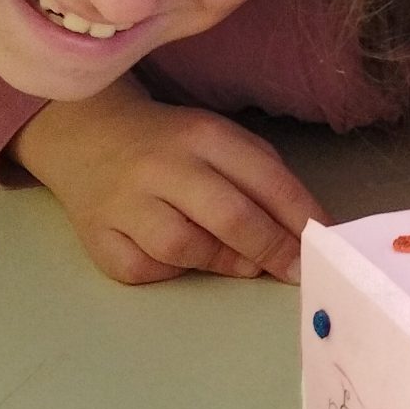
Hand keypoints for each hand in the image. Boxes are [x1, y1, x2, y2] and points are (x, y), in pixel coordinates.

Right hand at [10, 81, 325, 285]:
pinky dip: (168, 272)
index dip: (300, 218)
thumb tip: (302, 234)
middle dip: (271, 249)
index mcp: (202, 135)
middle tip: (294, 270)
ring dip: (223, 263)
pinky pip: (143, 268)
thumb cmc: (171, 146)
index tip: (322, 245)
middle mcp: (161, 167)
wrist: (87, 136)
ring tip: (239, 261)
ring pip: (184, 248)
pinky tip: (177, 259)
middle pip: (229, 217)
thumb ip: (263, 180)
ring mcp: (123, 203)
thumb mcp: (221, 142)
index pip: (264, 180)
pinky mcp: (96, 236)